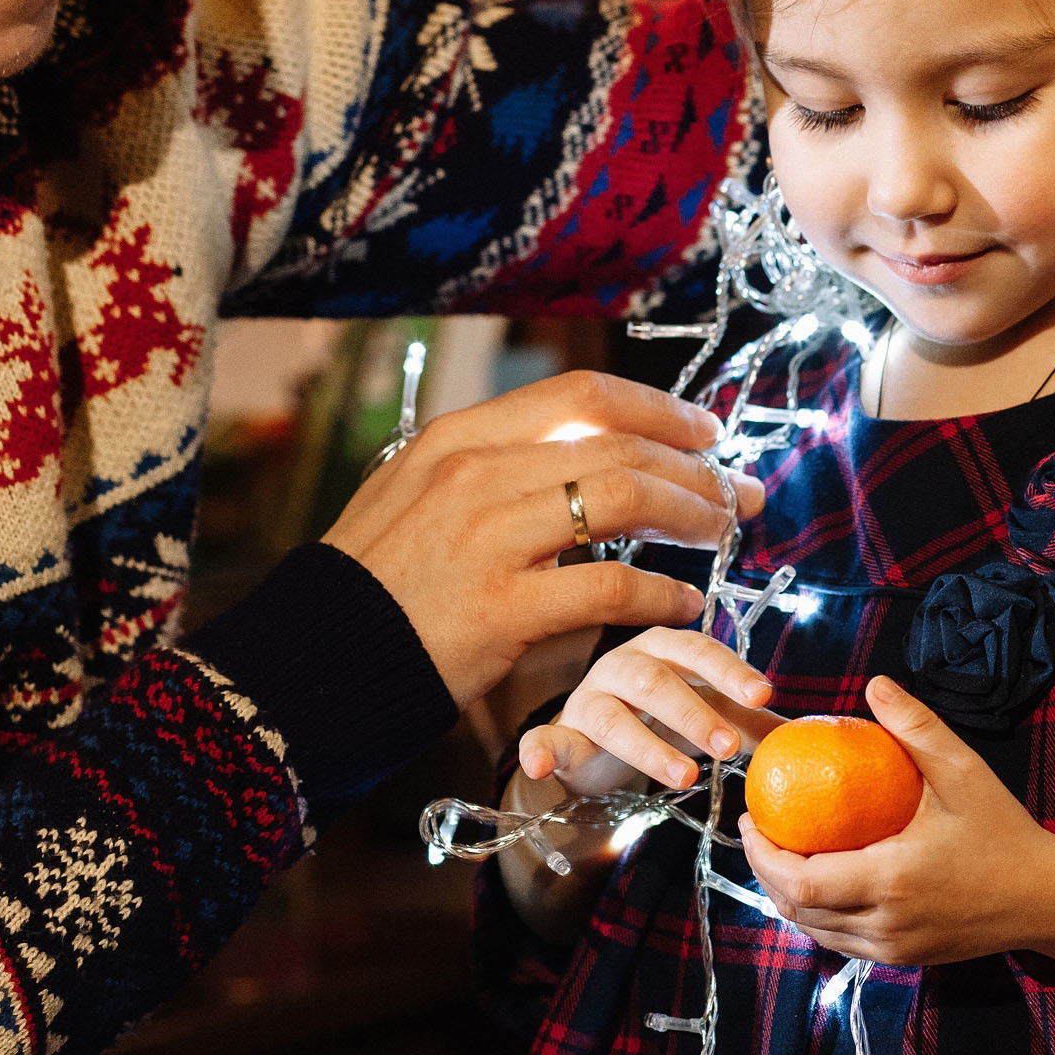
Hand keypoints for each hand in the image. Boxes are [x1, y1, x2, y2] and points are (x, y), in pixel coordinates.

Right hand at [323, 371, 763, 707]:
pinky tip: (685, 605)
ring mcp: (489, 539)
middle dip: (696, 467)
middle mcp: (476, 473)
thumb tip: (580, 445)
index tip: (707, 431)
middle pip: (620, 445)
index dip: (661, 409)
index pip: (584, 397)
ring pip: (627, 501)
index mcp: (459, 436)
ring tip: (721, 537)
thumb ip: (493, 462)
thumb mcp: (417, 491)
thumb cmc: (376, 581)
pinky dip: (664, 595)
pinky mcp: (503, 610)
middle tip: (738, 492)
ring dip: (692, 517)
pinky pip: (613, 588)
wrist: (317, 658)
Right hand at [521, 628, 779, 796]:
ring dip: (648, 747)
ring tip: (684, 778)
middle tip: (731, 748)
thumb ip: (750, 722)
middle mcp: (622, 664)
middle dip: (695, 713)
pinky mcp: (560, 735)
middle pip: (656, 680)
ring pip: (613, 716)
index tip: (764, 695)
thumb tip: (807, 735)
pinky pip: (544, 739)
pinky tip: (541, 768)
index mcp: (662, 649)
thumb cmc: (660, 719)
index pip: (697, 650)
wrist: (596, 747)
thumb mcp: (706, 716)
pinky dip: (539, 750)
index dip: (729, 671)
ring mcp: (588, 699)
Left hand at [739, 677, 1054, 966]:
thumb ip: (916, 726)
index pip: (802, 882)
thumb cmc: (1004, 833)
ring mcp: (894, 948)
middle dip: (764, 871)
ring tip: (779, 851)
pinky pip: (841, 940)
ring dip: (787, 896)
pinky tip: (816, 878)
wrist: (1047, 898)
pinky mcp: (904, 958)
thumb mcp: (963, 770)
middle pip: (797, 910)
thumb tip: (874, 683)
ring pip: (815, 930)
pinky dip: (818, 914)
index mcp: (893, 880)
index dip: (763, 855)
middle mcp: (888, 923)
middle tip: (758, 829)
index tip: (752, 816)